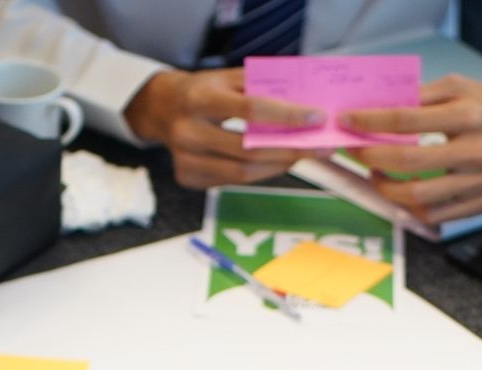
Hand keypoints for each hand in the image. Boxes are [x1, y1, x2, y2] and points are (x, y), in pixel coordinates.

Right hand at [123, 68, 320, 188]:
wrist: (160, 109)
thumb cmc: (202, 90)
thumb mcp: (226, 78)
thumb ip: (260, 86)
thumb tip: (303, 101)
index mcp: (200, 98)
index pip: (251, 109)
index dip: (287, 115)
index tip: (317, 117)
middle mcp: (188, 131)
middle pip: (249, 149)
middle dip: (291, 149)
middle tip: (321, 147)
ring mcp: (186, 158)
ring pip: (242, 172)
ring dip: (278, 166)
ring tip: (302, 155)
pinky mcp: (187, 177)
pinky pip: (231, 180)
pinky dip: (258, 172)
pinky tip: (275, 162)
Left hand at [341, 77, 481, 223]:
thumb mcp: (462, 87)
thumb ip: (423, 95)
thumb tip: (380, 106)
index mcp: (468, 115)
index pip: (407, 119)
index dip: (371, 121)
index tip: (347, 121)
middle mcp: (474, 151)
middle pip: (409, 161)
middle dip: (372, 157)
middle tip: (355, 151)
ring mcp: (478, 182)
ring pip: (419, 198)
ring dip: (386, 188)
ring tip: (376, 175)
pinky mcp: (480, 203)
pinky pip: (436, 216)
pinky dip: (411, 209)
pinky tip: (400, 194)